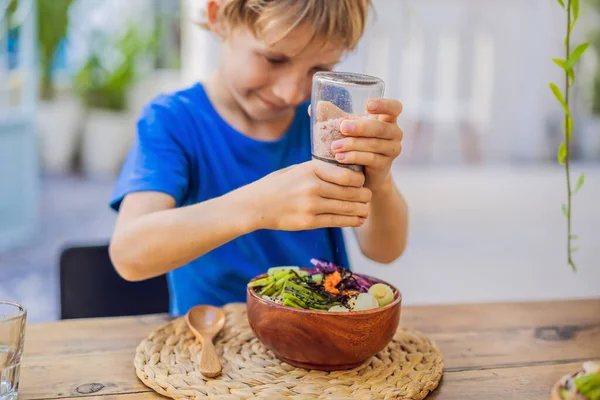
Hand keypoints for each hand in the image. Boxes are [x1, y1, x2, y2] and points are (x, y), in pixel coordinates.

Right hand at [240, 160, 371, 230]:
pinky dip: (351, 221)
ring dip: (361, 210)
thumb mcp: (298, 169)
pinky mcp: (309, 222)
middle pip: (351, 192)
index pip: (348, 175)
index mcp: (312, 169)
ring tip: (365, 210)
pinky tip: (357, 220)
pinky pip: (337, 221)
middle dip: (364, 196)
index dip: (360, 181)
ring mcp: (311, 205)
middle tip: (368, 197)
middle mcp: (313, 186)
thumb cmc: (279, 185)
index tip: (362, 183)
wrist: (256, 205)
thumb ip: (320, 170)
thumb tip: (347, 171)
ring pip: (348, 208)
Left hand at [313, 99, 403, 190]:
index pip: (395, 107)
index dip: (384, 105)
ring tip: (335, 146)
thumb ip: (335, 116)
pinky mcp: (385, 165)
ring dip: (353, 144)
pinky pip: (371, 159)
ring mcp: (392, 150)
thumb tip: (314, 106)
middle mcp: (394, 133)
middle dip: (361, 127)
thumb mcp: (348, 129)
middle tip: (342, 127)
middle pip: (382, 128)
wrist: (364, 174)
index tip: (368, 105)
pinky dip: (354, 157)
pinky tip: (340, 158)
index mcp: (387, 119)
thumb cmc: (356, 144)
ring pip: (375, 144)